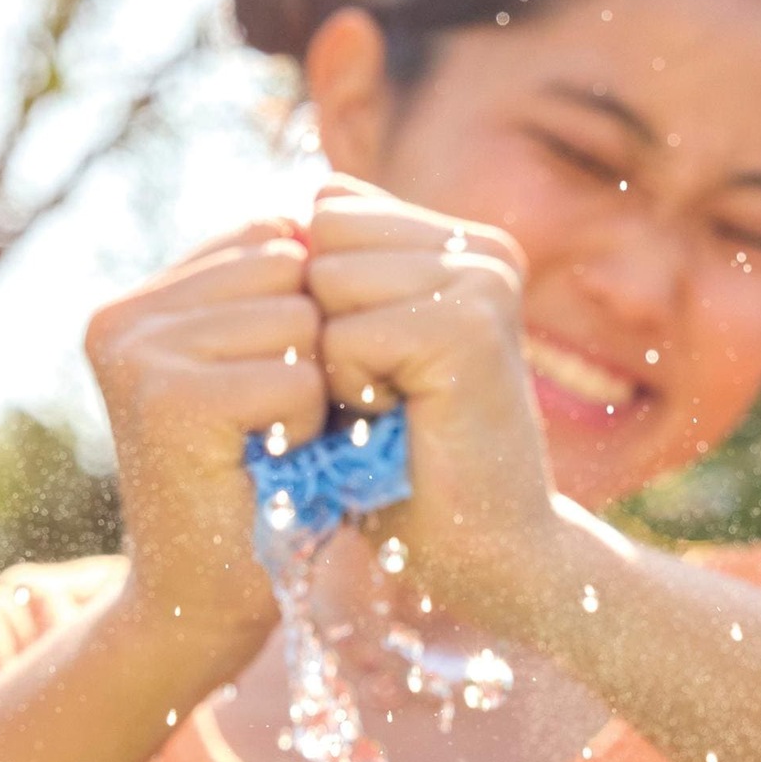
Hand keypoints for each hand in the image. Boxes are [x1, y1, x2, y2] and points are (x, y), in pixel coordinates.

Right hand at [83, 218, 328, 665]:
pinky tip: (270, 463)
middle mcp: (122, 316)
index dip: (314, 306)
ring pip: (300, 318)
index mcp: (141, 300)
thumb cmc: (262, 483)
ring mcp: (136, 353)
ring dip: (315, 388)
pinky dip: (308, 426)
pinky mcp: (166, 399)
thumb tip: (332, 197)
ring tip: (272, 442)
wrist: (209, 605)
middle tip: (282, 422)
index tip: (288, 384)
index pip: (273, 233)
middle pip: (291, 265)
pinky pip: (297, 375)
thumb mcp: (267, 365)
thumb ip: (281, 285)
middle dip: (316, 343)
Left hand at [302, 175, 558, 605]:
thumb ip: (331, 277)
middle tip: (379, 390)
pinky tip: (401, 422)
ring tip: (391, 407)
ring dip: (332, 358)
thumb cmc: (405, 464)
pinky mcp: (471, 325)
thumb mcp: (356, 351)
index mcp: (460, 241)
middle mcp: (481, 248)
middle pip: (323, 231)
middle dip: (319, 318)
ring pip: (327, 278)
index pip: (329, 208)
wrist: (483, 553)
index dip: (314, 294)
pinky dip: (349, 391)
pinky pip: (344, 334)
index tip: (367, 364)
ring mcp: (482, 279)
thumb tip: (276, 220)